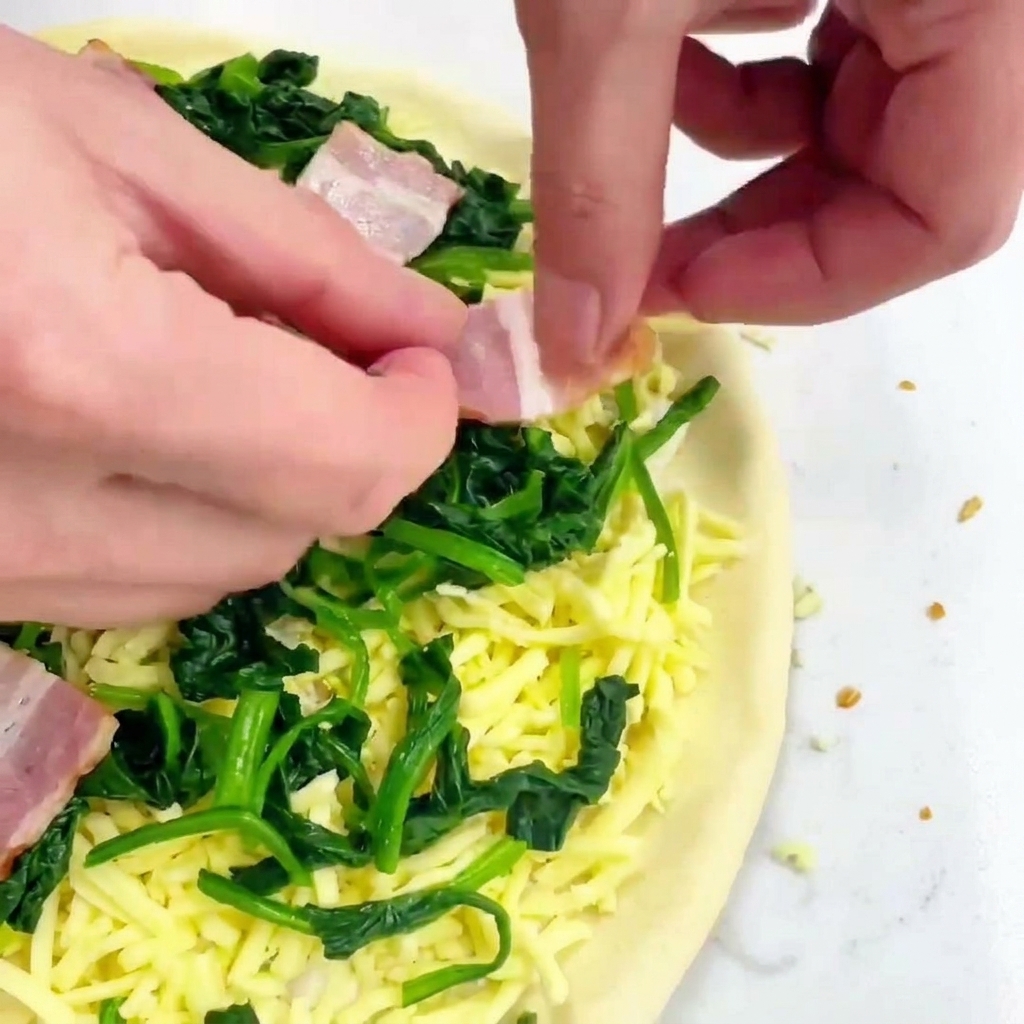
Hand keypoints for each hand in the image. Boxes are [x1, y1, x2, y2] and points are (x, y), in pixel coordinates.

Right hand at [0, 28, 465, 628]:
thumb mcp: (112, 144)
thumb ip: (304, 258)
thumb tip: (436, 335)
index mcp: (79, 367)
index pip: (343, 464)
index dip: (419, 418)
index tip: (425, 362)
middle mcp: (20, 510)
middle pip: (291, 535)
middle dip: (345, 450)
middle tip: (331, 354)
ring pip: (213, 579)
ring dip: (263, 489)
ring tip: (217, 373)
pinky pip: (124, 591)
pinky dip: (177, 519)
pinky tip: (138, 430)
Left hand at [517, 0, 1023, 378]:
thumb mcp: (608, 2)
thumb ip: (598, 175)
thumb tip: (576, 344)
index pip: (950, 211)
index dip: (808, 278)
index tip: (680, 289)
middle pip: (907, 181)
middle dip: (763, 230)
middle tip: (646, 258)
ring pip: (866, 123)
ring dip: (740, 157)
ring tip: (641, 117)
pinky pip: (838, 49)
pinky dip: (741, 78)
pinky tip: (666, 48)